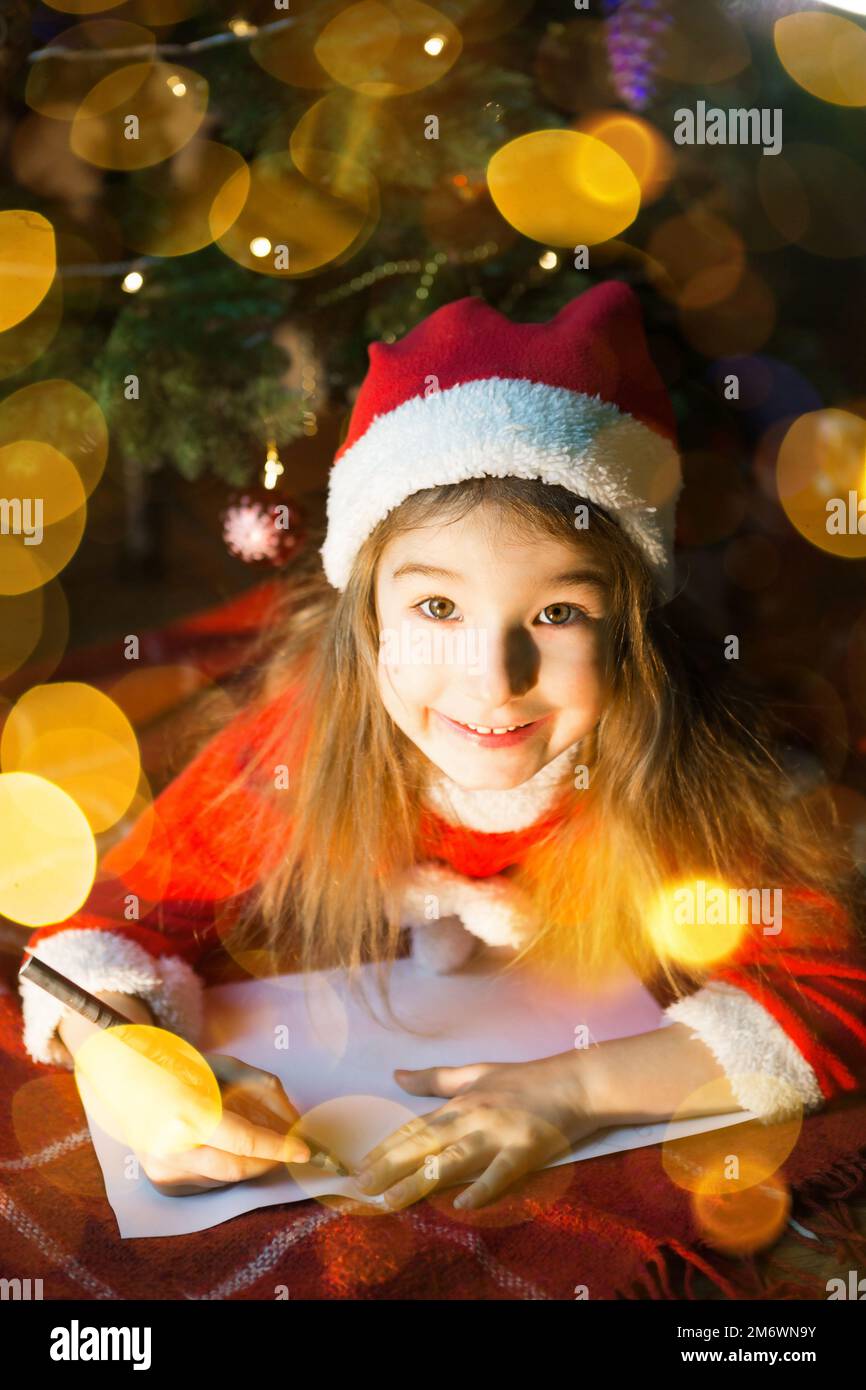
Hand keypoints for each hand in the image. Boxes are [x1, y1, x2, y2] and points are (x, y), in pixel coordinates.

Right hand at [140, 1053, 311, 1195]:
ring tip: (242, 1133)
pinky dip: (223, 1165)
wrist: (124, 1079)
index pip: (245, 1143)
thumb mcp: (225, 1066)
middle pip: (239, 1169)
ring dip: (246, 1161)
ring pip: (225, 1177)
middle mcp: (172, 1148)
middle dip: (268, 1160)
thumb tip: (292, 1123)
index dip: (279, 1148)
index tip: (305, 1151)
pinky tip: (215, 1144)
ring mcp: (163, 1169)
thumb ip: (263, 1090)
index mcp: (188, 1114)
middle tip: (285, 1147)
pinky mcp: (160, 1181)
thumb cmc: (180, 1067)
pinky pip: (207, 1182)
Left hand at [354, 1052, 599, 1210]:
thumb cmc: (525, 1079)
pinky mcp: (526, 1149)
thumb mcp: (476, 1072)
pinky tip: (462, 1204)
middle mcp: (473, 1118)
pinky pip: (501, 1172)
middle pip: (424, 1144)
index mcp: (460, 1103)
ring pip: (452, 1159)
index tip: (359, 1169)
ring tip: (391, 1200)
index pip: (415, 1129)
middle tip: (359, 1188)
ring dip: (419, 1180)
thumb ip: (435, 1079)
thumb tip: (396, 1075)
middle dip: (389, 1166)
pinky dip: (482, 1188)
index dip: (385, 1149)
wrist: (574, 1082)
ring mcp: (498, 1134)